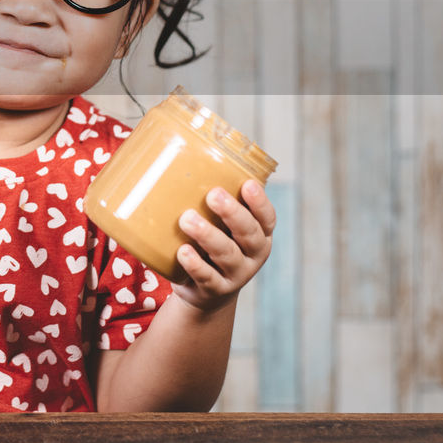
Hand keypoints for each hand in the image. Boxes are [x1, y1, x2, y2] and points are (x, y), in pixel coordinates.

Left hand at [171, 180, 275, 311]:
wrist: (206, 290)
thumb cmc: (212, 243)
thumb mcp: (221, 224)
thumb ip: (215, 199)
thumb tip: (175, 152)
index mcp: (260, 233)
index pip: (267, 217)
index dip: (259, 202)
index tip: (247, 184)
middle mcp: (254, 254)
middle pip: (249, 233)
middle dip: (232, 213)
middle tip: (213, 194)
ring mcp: (236, 274)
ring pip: (226, 254)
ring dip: (208, 235)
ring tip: (187, 219)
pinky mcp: (215, 290)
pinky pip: (207, 277)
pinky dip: (195, 264)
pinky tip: (183, 252)